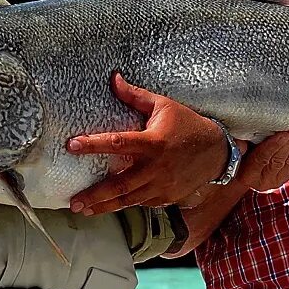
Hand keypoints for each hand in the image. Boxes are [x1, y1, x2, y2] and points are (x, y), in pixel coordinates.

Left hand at [65, 72, 230, 215]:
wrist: (217, 152)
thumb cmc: (187, 124)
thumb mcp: (163, 106)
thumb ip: (135, 96)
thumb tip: (113, 78)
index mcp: (153, 142)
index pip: (117, 143)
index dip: (93, 144)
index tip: (72, 145)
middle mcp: (156, 168)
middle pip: (120, 185)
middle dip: (95, 195)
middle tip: (73, 203)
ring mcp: (162, 186)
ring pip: (129, 200)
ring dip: (104, 206)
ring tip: (83, 210)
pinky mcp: (167, 198)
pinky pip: (142, 202)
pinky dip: (125, 204)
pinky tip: (108, 206)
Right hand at [235, 129, 288, 190]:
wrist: (241, 169)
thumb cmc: (237, 153)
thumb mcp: (235, 149)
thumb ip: (239, 144)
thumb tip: (243, 138)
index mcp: (248, 175)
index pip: (262, 159)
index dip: (273, 146)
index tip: (284, 134)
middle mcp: (263, 181)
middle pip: (279, 160)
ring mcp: (276, 181)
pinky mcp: (286, 177)